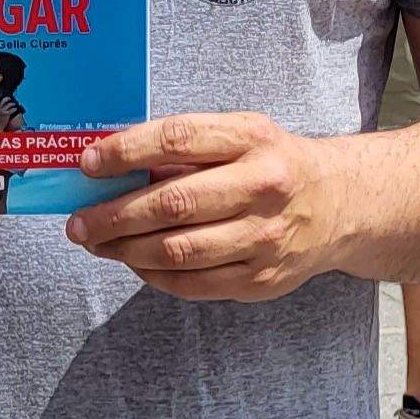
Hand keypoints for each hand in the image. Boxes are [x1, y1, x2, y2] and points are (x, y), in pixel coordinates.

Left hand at [66, 113, 353, 300]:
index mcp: (253, 139)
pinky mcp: (261, 280)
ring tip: (97, 243)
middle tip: (78, 222)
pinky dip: (153, 275)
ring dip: (125, 250)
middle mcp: (263, 187)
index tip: (88, 163)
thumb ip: (188, 146)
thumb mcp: (243, 134)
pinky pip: (192, 284)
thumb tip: (113, 166)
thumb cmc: (275, 163)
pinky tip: (134, 262)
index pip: (177, 140)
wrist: (341, 205)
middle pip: (173, 204)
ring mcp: (264, 239)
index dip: (126, 151)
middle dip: (113, 215)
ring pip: (177, 251)